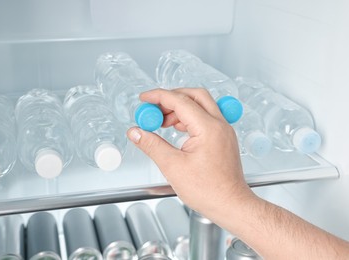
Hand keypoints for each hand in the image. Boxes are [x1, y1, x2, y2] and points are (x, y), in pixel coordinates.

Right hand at [127, 88, 255, 224]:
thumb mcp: (173, 166)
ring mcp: (223, 131)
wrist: (231, 205)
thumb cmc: (210, 191)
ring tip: (162, 122)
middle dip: (171, 98)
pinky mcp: (223, 138)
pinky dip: (189, 118)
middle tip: (154, 107)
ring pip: (201, 105)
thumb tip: (136, 132)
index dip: (159, 97)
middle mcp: (219, 125)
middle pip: (194, 96)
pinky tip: (177, 130)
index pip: (180, 101)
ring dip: (180, 108)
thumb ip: (152, 145)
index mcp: (208, 128)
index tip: (145, 98)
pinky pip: (205, 118)